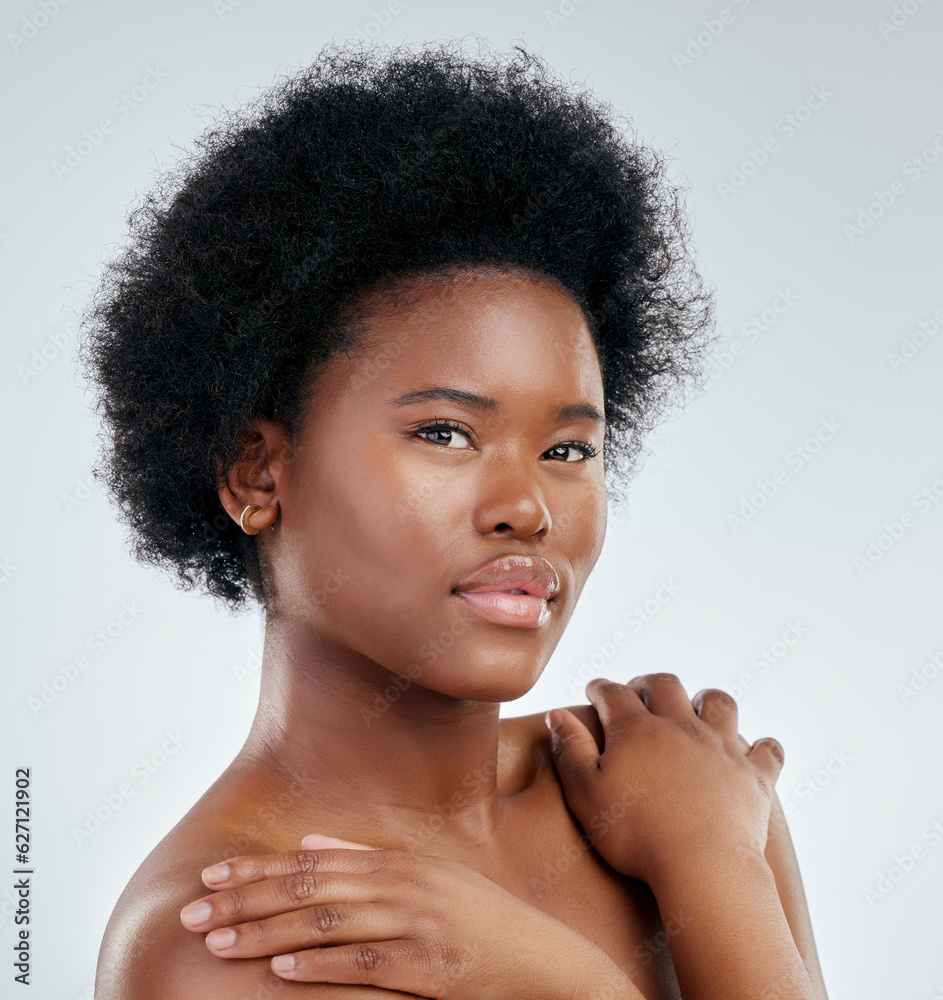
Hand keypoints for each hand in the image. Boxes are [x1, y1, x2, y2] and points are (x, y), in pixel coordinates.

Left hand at [179, 833, 635, 999]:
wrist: (548, 965)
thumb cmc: (486, 924)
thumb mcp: (431, 880)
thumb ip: (368, 858)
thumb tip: (310, 839)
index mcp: (400, 862)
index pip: (313, 861)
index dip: (259, 869)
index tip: (212, 877)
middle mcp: (404, 885)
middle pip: (310, 889)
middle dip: (247, 900)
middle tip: (194, 912)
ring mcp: (417, 925)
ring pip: (326, 925)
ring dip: (267, 933)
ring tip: (218, 941)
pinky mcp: (428, 969)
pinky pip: (363, 965)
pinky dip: (319, 966)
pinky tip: (280, 969)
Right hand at [546, 674, 783, 888]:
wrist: (703, 867)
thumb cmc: (635, 835)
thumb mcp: (585, 794)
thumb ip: (569, 750)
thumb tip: (558, 713)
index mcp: (636, 729)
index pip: (613, 693)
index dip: (601, 688)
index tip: (594, 690)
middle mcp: (681, 726)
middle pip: (666, 685)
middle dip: (649, 683)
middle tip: (639, 691)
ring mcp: (722, 748)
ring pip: (719, 703)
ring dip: (706, 700)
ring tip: (697, 708)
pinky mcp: (754, 776)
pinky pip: (767, 750)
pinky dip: (763, 747)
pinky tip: (757, 750)